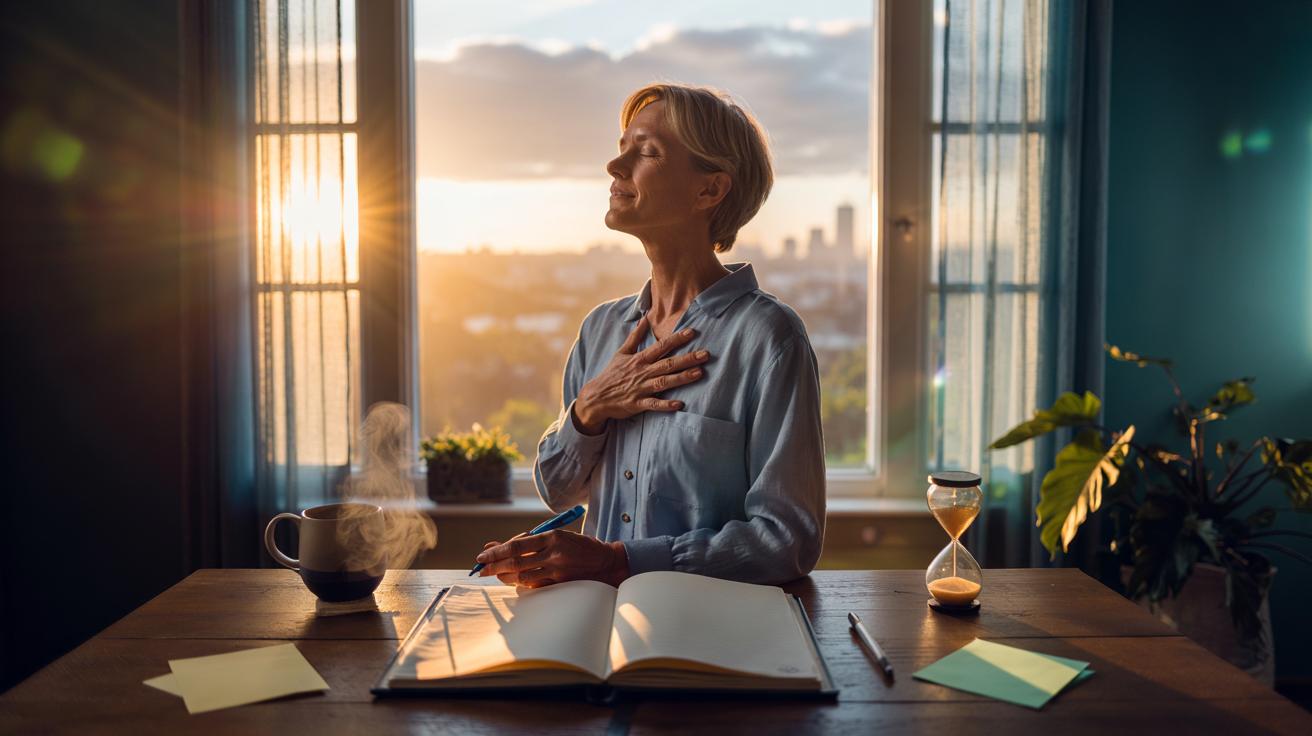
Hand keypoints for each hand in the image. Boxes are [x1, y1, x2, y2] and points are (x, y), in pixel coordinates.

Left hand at [476, 530, 629, 587]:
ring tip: (495, 574)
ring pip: (522, 577)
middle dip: (494, 566)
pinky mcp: (560, 585)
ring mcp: (557, 571)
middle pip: (515, 562)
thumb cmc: (578, 546)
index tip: (483, 555)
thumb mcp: (555, 536)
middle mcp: (553, 554)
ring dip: (505, 576)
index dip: (496, 551)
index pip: (516, 545)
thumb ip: (528, 541)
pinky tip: (514, 580)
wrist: (606, 562)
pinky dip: (520, 584)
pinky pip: (534, 586)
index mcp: (552, 537)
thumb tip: (496, 545)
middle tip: (480, 569)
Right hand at [573, 316, 709, 433]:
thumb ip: (635, 336)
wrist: (596, 397)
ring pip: (664, 382)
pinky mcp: (638, 404)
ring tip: (699, 373)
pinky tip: (680, 404)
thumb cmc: (611, 374)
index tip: (692, 332)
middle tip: (706, 354)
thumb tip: (644, 319)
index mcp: (639, 359)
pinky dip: (666, 405)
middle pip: (667, 363)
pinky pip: (654, 404)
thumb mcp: (621, 352)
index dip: (676, 339)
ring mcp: (641, 388)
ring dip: (681, 378)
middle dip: (687, 358)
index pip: (661, 346)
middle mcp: (642, 372)